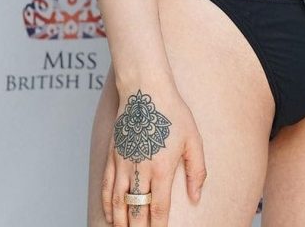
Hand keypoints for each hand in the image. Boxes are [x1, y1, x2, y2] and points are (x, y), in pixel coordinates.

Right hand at [103, 84, 206, 226]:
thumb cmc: (172, 112)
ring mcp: (123, 164)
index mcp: (162, 168)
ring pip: (118, 203)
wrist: (145, 90)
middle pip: (136, 210)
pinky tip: (110, 215)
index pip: (158, 209)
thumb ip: (197, 170)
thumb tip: (196, 197)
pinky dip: (107, 205)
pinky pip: (107, 187)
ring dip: (121, 222)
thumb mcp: (193, 139)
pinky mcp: (112, 157)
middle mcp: (140, 170)